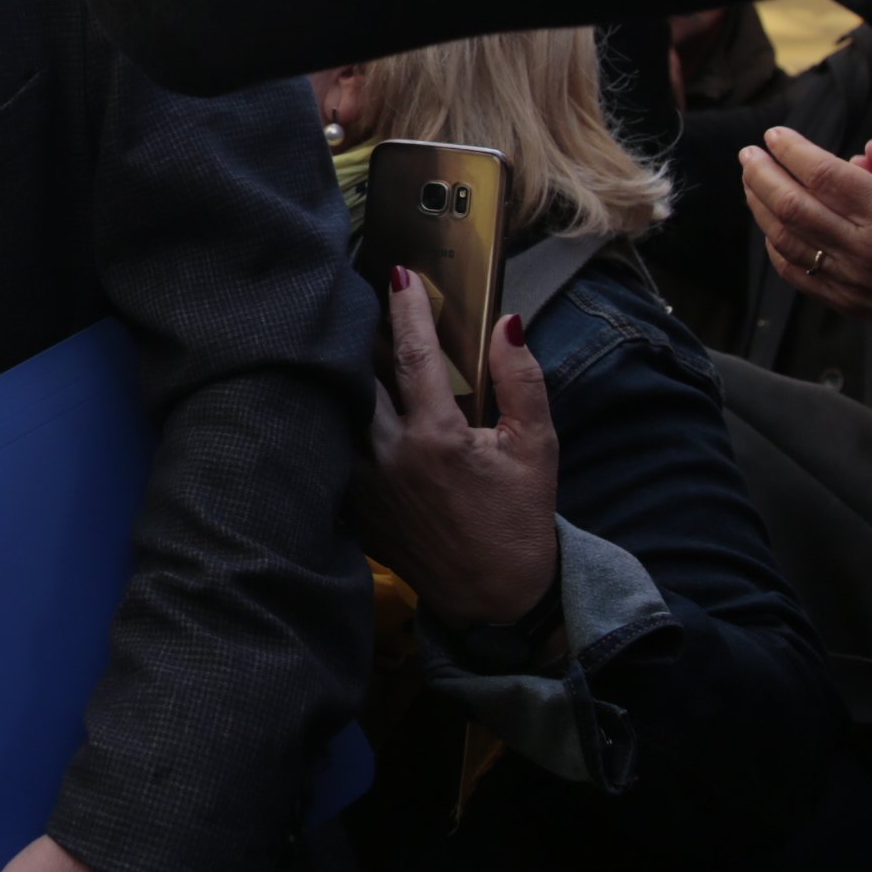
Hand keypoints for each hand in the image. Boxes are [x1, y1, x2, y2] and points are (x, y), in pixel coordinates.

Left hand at [357, 265, 560, 626]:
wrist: (494, 598)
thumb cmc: (520, 521)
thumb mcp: (537, 449)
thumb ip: (521, 381)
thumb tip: (508, 324)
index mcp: (436, 438)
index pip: (413, 356)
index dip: (405, 310)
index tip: (397, 274)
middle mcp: (390, 457)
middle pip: (358, 376)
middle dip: (358, 334)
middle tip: (354, 296)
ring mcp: (365, 484)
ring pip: (338, 412)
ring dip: (341, 377)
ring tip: (339, 342)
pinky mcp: (354, 507)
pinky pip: (333, 451)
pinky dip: (335, 422)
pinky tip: (335, 402)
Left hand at [742, 119, 871, 334]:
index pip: (825, 176)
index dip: (793, 151)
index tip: (776, 134)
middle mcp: (864, 249)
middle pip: (792, 205)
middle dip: (763, 173)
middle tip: (749, 152)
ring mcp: (851, 279)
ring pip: (786, 238)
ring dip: (761, 206)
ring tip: (752, 180)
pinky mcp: (847, 302)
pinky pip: (796, 273)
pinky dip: (776, 246)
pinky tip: (772, 227)